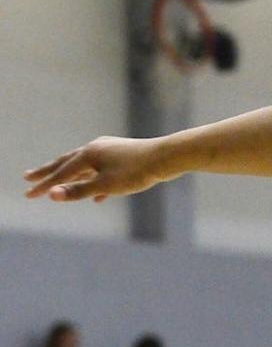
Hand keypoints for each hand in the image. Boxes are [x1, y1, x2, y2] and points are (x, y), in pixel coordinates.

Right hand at [25, 136, 171, 202]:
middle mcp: (96, 148)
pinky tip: (99, 198)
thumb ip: (78, 191)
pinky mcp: (124, 156)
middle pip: (66, 162)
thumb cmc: (137, 172)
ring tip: (59, 185)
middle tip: (28, 177)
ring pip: (85, 166)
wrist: (168, 157)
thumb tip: (52, 194)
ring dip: (71, 177)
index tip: (27, 195)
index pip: (60, 173)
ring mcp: (110, 150)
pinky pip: (103, 171)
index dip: (44, 186)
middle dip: (48, 172)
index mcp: (88, 154)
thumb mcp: (105, 185)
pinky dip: (95, 182)